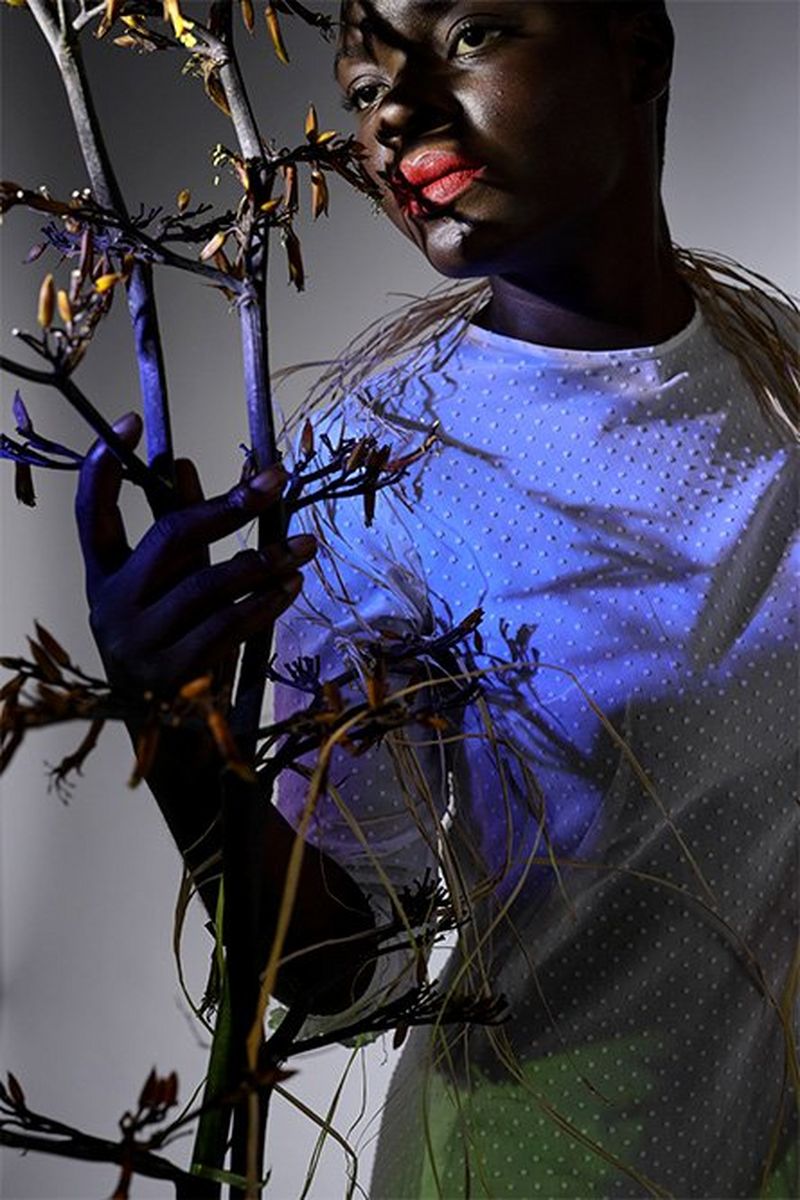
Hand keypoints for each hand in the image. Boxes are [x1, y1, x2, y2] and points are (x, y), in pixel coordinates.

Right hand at [75, 412, 315, 697]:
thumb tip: (179, 465)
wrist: (169, 744)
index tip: (132, 422)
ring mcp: (141, 643)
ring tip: (306, 544)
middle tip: (277, 482)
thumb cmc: (171, 649)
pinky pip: (230, 625)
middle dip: (229, 505)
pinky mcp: (176, 674)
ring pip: (210, 583)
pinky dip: (267, 602)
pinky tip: (292, 586)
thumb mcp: (167, 587)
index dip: (103, 464)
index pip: (90, 513)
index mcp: (101, 579)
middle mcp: (112, 607)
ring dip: (265, 559)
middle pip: (170, 537)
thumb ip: (175, 531)